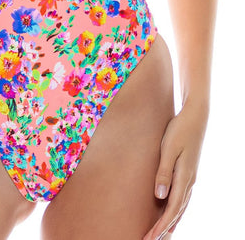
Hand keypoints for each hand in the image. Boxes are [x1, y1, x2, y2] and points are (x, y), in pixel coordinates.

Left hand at [143, 98, 208, 239]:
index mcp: (184, 178)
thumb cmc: (179, 130)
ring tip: (161, 235)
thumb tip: (159, 197)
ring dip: (171, 222)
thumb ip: (163, 172)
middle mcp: (189, 181)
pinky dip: (175, 210)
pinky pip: (182, 197)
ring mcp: (190, 177)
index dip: (161, 226)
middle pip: (177, 212)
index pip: (172, 209)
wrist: (195, 117)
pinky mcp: (188, 172)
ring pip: (181, 207)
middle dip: (164, 229)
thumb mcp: (168, 149)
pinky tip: (170, 213)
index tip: (150, 238)